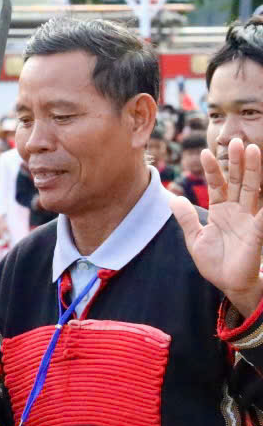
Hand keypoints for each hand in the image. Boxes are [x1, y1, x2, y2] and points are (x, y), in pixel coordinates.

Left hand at [179, 141, 262, 316]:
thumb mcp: (195, 238)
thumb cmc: (215, 262)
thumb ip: (186, 218)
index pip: (217, 184)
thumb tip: (172, 198)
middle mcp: (238, 210)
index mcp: (222, 210)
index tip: (204, 152)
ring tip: (253, 150)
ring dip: (254, 170)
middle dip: (236, 161)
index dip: (212, 169)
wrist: (229, 284)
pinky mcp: (258, 231)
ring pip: (254, 189)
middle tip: (236, 141)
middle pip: (239, 180)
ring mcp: (251, 218)